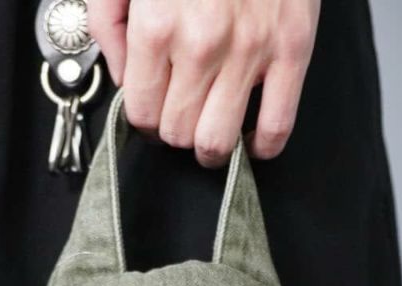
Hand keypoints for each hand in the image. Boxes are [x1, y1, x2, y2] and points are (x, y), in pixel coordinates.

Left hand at [86, 0, 319, 167]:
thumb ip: (109, 23)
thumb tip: (122, 76)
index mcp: (157, 24)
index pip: (141, 111)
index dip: (143, 116)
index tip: (151, 106)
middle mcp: (201, 44)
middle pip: (177, 133)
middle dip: (173, 129)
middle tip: (179, 110)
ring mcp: (250, 51)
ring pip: (217, 141)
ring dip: (209, 145)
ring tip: (209, 127)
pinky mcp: (291, 49)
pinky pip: (277, 126)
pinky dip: (261, 145)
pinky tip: (250, 137)